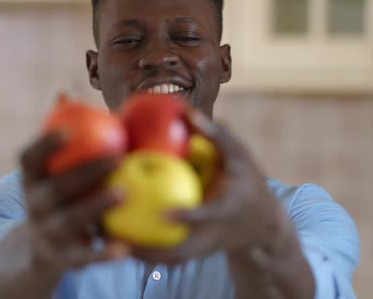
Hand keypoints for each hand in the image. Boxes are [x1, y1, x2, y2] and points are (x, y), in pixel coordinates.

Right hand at [20, 131, 129, 273]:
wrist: (42, 247)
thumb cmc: (60, 193)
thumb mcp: (53, 169)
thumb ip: (61, 135)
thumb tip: (64, 95)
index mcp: (31, 180)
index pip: (29, 159)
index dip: (45, 145)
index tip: (68, 130)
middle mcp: (35, 205)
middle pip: (57, 188)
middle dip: (86, 172)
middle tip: (118, 157)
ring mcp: (48, 232)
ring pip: (70, 220)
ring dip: (96, 206)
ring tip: (126, 193)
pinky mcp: (65, 258)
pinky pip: (85, 256)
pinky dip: (103, 254)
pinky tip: (126, 247)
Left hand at [129, 110, 290, 264]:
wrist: (262, 223)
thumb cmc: (248, 181)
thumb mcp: (241, 156)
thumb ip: (217, 136)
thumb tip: (188, 111)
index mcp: (227, 211)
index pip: (207, 217)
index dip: (188, 217)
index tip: (163, 214)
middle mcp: (214, 236)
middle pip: (180, 253)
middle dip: (149, 252)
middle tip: (117, 238)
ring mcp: (204, 250)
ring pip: (169, 261)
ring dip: (140, 257)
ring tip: (109, 242)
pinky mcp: (196, 254)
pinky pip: (167, 258)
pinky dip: (144, 254)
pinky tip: (120, 242)